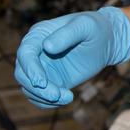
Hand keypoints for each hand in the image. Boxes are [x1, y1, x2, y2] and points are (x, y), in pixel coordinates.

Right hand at [13, 7, 129, 108]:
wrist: (106, 41)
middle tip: (57, 96)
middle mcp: (35, 52)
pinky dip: (48, 103)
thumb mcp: (85, 26)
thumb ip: (68, 34)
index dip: (30, 69)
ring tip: (68, 97)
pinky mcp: (50, 82)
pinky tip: (67, 99)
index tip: (41, 83)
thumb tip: (47, 47)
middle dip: (38, 89)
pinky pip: (40, 98)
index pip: (25, 54)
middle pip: (22, 74)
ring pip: (29, 89)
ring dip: (44, 98)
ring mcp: (40, 68)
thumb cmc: (95, 28)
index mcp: (38, 34)